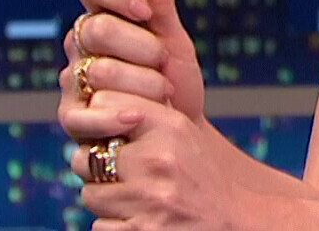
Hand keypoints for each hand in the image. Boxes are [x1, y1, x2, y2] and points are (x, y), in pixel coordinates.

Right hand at [60, 0, 204, 136]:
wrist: (179, 131)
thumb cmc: (174, 80)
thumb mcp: (174, 36)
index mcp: (102, 16)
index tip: (144, 10)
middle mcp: (80, 46)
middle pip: (97, 28)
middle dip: (141, 46)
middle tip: (162, 61)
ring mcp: (72, 82)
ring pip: (97, 71)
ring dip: (142, 84)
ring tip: (161, 93)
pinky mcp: (73, 120)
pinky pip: (85, 114)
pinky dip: (119, 115)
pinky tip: (139, 117)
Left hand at [63, 90, 239, 229]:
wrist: (232, 217)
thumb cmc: (203, 174)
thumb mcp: (184, 133)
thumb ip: (148, 114)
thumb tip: (99, 101)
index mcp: (170, 126)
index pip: (106, 106)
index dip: (99, 121)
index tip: (107, 132)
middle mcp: (157, 158)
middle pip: (87, 157)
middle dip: (95, 166)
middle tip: (115, 171)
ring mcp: (148, 198)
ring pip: (90, 194)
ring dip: (104, 197)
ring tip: (129, 195)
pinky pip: (99, 225)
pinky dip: (112, 224)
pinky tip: (137, 217)